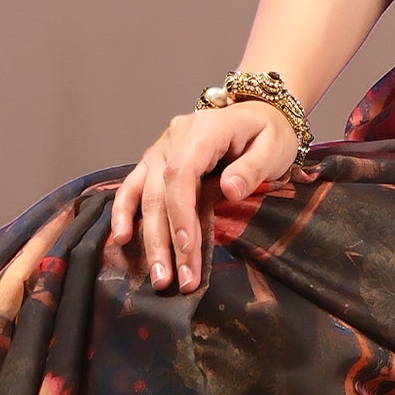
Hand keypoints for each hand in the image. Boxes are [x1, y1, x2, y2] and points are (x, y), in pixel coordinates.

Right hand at [106, 101, 299, 293]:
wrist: (259, 115)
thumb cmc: (269, 133)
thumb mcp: (273, 146)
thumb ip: (253, 167)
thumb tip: (230, 190)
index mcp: (205, 129)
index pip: (182, 172)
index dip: (181, 212)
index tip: (188, 247)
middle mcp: (175, 137)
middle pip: (160, 191)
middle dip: (165, 239)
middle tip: (175, 279)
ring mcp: (161, 149)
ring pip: (145, 195)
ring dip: (148, 237)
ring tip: (158, 276)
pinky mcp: (155, 162)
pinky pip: (133, 186)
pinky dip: (124, 212)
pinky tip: (120, 239)